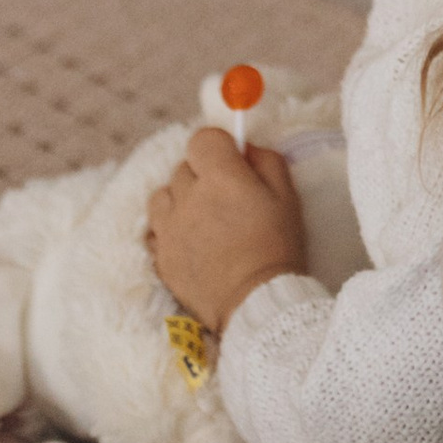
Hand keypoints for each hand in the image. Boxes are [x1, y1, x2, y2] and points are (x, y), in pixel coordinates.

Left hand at [146, 130, 305, 336]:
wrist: (255, 304)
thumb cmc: (277, 246)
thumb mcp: (287, 195)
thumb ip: (265, 160)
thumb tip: (245, 148)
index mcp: (220, 177)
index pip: (201, 138)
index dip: (217, 146)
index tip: (231, 162)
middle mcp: (187, 198)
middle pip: (183, 168)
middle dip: (202, 175)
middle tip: (225, 198)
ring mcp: (168, 229)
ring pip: (162, 196)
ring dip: (179, 200)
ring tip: (201, 219)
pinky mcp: (160, 257)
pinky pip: (154, 230)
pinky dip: (168, 229)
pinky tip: (189, 242)